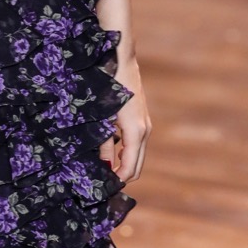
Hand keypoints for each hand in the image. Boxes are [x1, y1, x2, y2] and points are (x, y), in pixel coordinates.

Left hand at [100, 55, 150, 182]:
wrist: (121, 59)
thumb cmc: (108, 85)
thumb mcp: (102, 116)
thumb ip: (104, 142)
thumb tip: (104, 166)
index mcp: (136, 132)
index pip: (130, 168)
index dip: (117, 180)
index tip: (102, 188)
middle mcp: (145, 131)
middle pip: (137, 165)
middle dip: (122, 176)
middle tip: (102, 183)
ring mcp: (145, 124)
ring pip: (137, 154)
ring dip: (124, 164)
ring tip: (103, 168)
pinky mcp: (141, 119)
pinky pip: (136, 143)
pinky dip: (126, 152)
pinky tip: (110, 151)